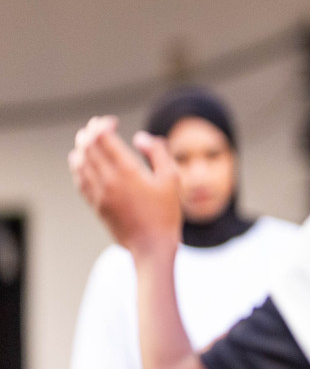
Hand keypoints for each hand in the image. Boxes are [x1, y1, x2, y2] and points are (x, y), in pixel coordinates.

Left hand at [69, 118, 181, 259]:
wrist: (151, 246)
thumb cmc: (166, 213)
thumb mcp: (172, 180)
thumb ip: (158, 153)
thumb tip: (140, 138)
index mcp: (127, 171)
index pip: (102, 137)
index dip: (103, 124)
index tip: (112, 122)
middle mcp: (108, 180)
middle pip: (87, 146)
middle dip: (90, 132)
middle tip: (97, 127)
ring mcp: (98, 193)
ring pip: (79, 162)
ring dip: (81, 148)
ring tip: (87, 141)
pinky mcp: (95, 204)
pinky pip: (79, 179)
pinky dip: (78, 166)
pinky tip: (82, 163)